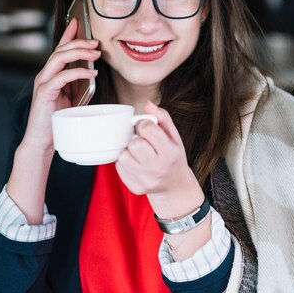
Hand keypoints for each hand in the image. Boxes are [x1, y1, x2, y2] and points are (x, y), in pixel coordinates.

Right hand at [19, 18, 99, 155]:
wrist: (42, 141)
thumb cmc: (57, 121)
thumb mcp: (72, 98)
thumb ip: (78, 85)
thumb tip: (93, 72)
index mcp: (52, 75)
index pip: (60, 49)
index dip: (68, 34)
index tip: (78, 22)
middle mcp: (45, 75)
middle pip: (61, 50)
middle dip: (79, 42)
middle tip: (96, 42)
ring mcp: (44, 82)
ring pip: (59, 58)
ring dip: (79, 53)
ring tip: (96, 53)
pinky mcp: (45, 92)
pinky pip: (61, 76)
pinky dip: (77, 72)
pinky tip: (90, 72)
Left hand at [115, 101, 203, 218]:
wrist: (174, 185)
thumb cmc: (173, 156)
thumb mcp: (174, 136)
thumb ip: (162, 117)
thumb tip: (147, 104)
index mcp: (170, 152)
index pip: (147, 128)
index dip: (144, 125)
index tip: (148, 130)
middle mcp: (158, 168)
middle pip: (134, 144)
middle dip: (136, 140)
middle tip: (143, 143)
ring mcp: (146, 180)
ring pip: (123, 156)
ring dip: (128, 152)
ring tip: (139, 154)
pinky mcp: (135, 188)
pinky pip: (119, 168)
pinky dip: (125, 163)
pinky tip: (135, 164)